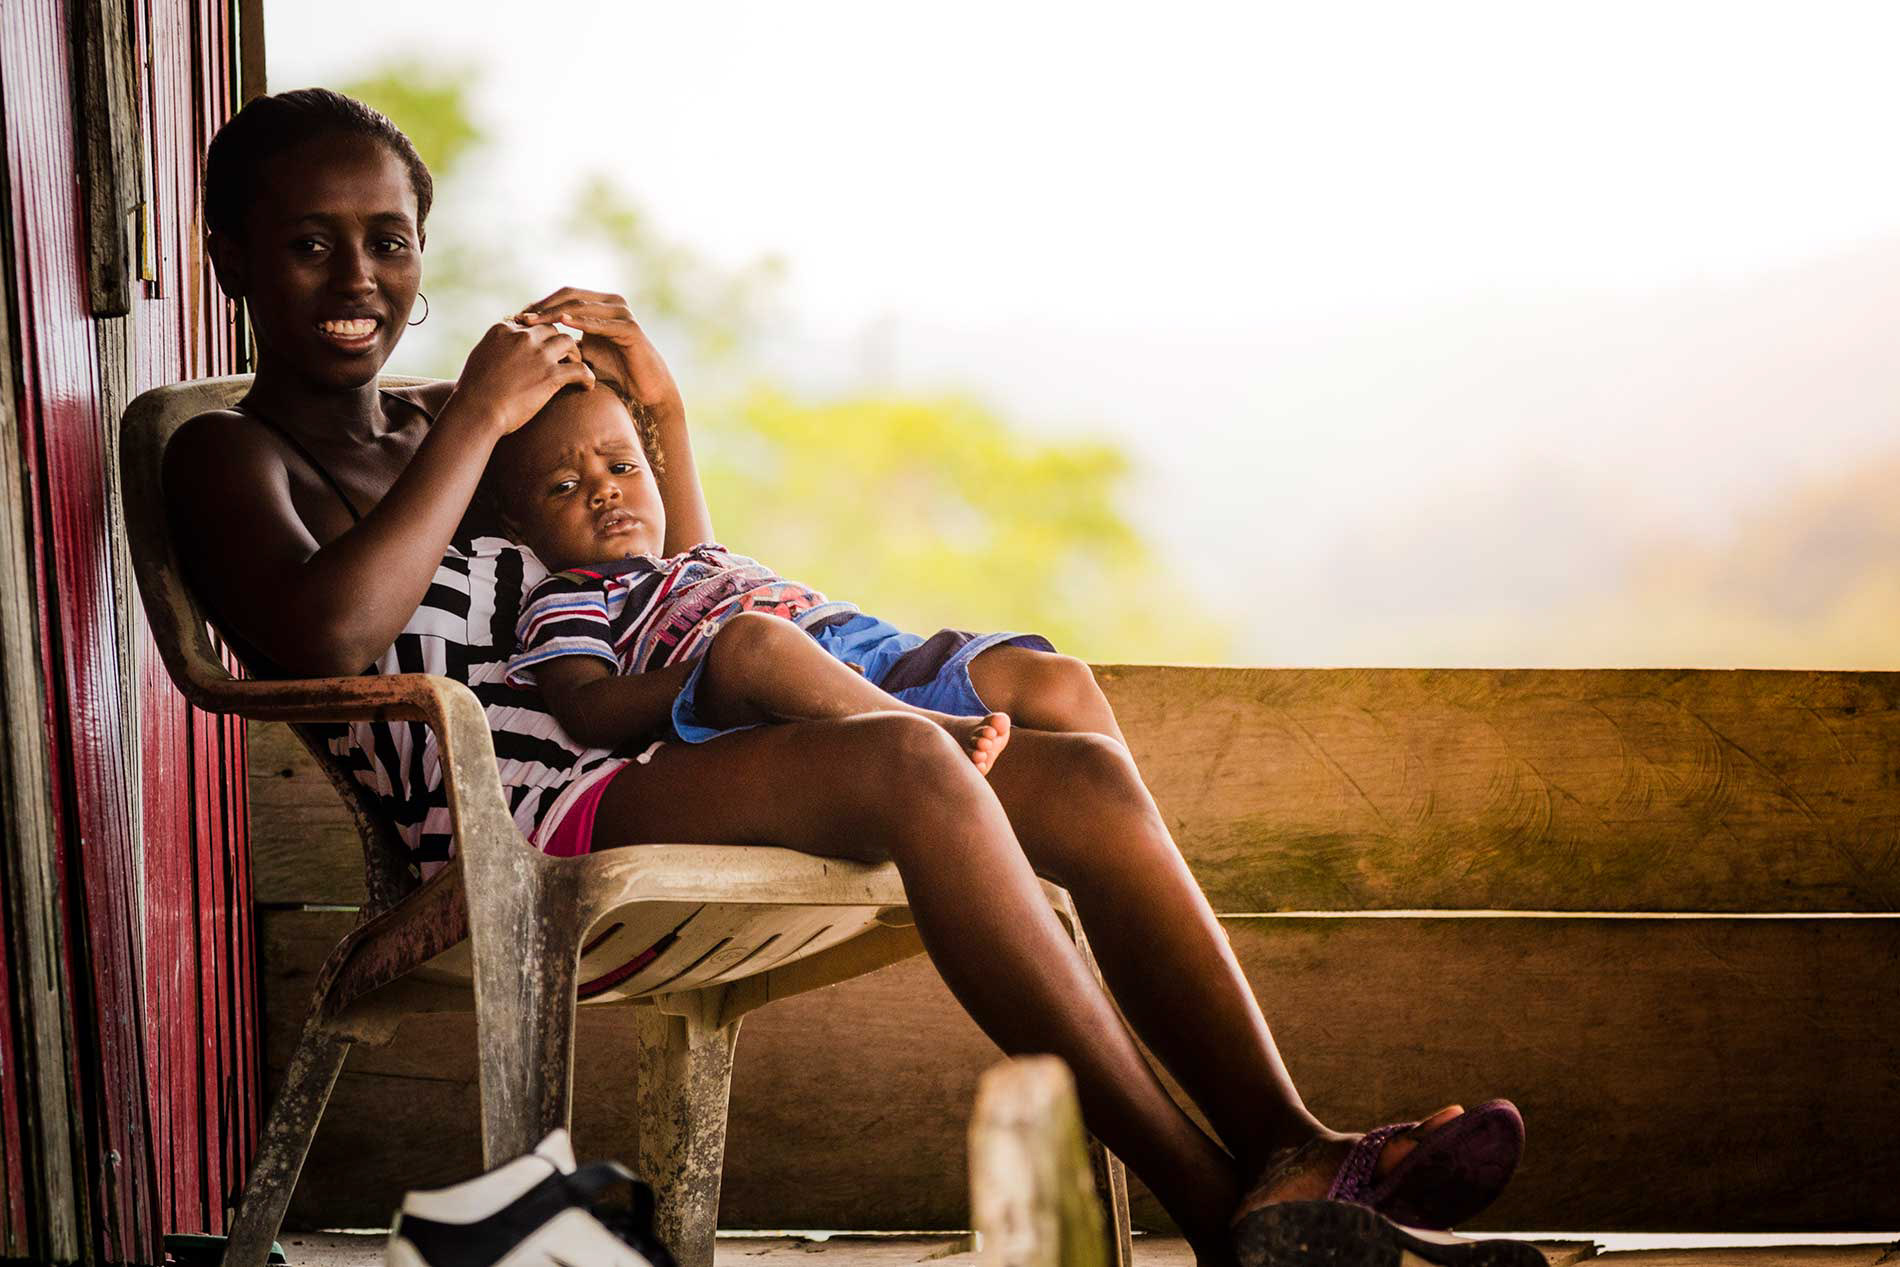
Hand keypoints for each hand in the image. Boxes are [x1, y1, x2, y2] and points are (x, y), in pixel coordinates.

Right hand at [453, 320, 594, 435]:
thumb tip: (501, 351)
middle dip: (558, 342)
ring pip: (568, 342)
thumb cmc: (473, 392)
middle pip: (551, 330)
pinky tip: (587, 386)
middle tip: (565, 357)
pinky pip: (581, 369)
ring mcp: (538, 354)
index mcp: (503, 330)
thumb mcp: (479, 358)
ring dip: (574, 354)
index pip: (529, 324)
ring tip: (575, 369)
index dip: (538, 337)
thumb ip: (495, 348)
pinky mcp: (551, 374)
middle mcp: (522, 337)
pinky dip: (587, 377)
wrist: (476, 411)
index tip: (543, 349)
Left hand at [514, 288, 680, 416]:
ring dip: (554, 314)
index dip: (539, 304)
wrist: (645, 388)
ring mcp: (622, 313)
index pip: (563, 296)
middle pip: (569, 296)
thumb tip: (527, 340)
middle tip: (520, 319)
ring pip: (581, 307)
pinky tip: (561, 325)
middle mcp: (611, 302)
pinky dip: (579, 323)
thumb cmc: (613, 372)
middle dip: (542, 307)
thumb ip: (562, 341)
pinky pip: (599, 323)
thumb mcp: (581, 353)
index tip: (517, 317)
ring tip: (533, 322)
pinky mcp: (630, 328)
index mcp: (599, 304)